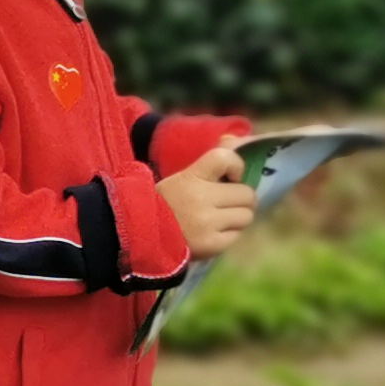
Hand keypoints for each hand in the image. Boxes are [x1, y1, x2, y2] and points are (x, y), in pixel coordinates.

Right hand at [160, 138, 255, 259]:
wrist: (137, 235)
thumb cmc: (160, 204)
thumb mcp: (179, 179)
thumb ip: (207, 166)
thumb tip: (234, 140)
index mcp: (190, 177)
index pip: (225, 159)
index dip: (236, 166)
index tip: (230, 177)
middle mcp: (201, 198)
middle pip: (247, 194)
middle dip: (240, 199)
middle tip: (228, 203)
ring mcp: (207, 223)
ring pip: (246, 217)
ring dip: (236, 218)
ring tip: (219, 220)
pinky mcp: (210, 245)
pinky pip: (236, 236)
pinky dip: (228, 235)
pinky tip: (212, 234)